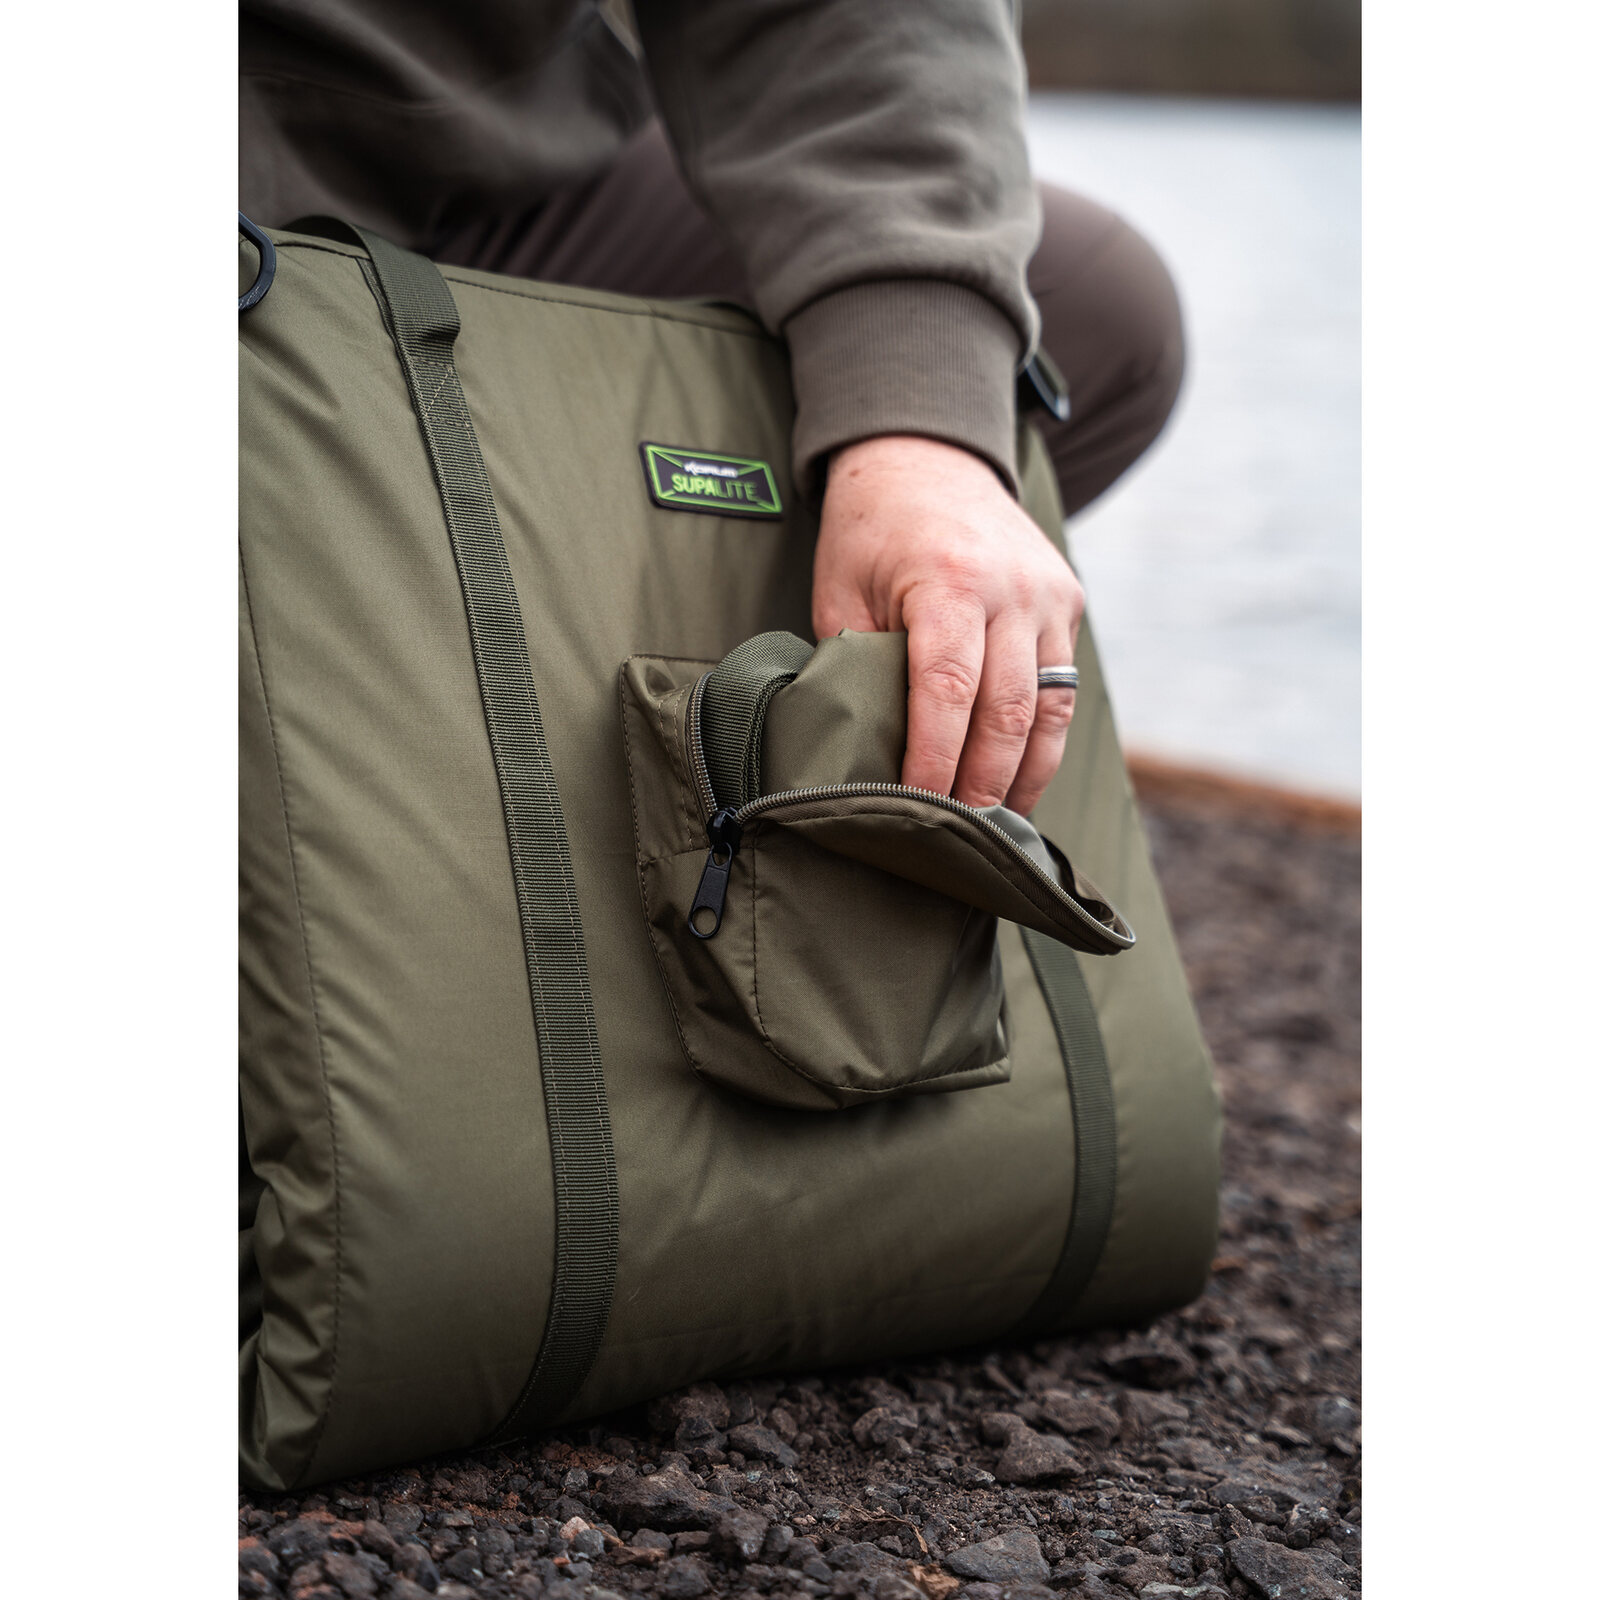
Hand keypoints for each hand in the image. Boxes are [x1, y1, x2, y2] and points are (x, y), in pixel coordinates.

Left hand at [812, 435, 1084, 816]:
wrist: (927, 456)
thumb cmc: (870, 530)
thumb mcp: (841, 590)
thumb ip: (857, 663)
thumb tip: (859, 749)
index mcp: (947, 580)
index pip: (947, 690)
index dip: (935, 760)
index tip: (917, 809)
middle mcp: (1012, 588)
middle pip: (1009, 710)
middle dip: (984, 784)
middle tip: (959, 838)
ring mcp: (1049, 595)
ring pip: (1050, 707)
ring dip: (1024, 775)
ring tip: (997, 829)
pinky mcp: (1069, 602)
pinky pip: (1063, 687)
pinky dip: (1044, 741)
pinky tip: (1019, 781)